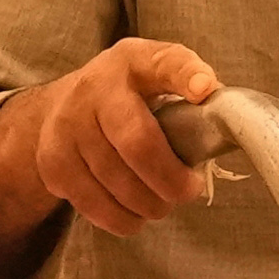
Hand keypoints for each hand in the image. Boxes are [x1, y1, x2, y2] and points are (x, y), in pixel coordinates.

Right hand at [0, 37, 226, 244]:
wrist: (58, 108)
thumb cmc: (127, 97)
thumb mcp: (157, 77)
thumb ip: (190, 90)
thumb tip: (228, 120)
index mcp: (135, 61)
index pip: (165, 62)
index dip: (186, 74)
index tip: (204, 89)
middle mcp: (96, 87)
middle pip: (138, 142)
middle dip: (170, 179)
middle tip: (187, 192)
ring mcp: (67, 124)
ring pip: (115, 180)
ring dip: (147, 203)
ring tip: (160, 205)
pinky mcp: (51, 160)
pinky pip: (92, 202)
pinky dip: (120, 218)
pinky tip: (133, 214)